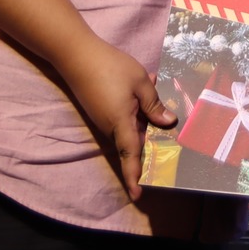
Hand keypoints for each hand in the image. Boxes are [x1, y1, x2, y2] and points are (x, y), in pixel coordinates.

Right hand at [58, 38, 176, 200]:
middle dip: (152, 143)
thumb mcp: (140, 82)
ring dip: (146, 119)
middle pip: (134, 143)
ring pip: (130, 127)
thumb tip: (168, 123)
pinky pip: (124, 117)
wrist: (77, 55)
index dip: (135, 176)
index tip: (139, 195)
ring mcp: (104, 118)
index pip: (131, 156)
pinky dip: (138, 107)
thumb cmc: (111, 67)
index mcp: (120, 123)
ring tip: (163, 102)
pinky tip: (149, 85)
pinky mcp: (101, 109)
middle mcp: (110, 126)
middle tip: (172, 144)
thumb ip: (154, 104)